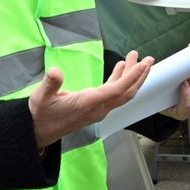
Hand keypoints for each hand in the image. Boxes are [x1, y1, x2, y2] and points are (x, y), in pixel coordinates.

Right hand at [28, 50, 152, 149]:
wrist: (39, 132)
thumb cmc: (41, 114)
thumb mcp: (41, 97)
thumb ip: (50, 84)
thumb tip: (55, 71)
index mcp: (88, 104)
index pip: (117, 90)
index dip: (131, 76)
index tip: (142, 63)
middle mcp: (98, 108)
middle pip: (127, 92)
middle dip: (139, 75)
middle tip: (149, 59)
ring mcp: (99, 109)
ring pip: (122, 93)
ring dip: (131, 76)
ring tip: (135, 57)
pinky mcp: (96, 107)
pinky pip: (114, 93)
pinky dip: (119, 79)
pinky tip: (120, 67)